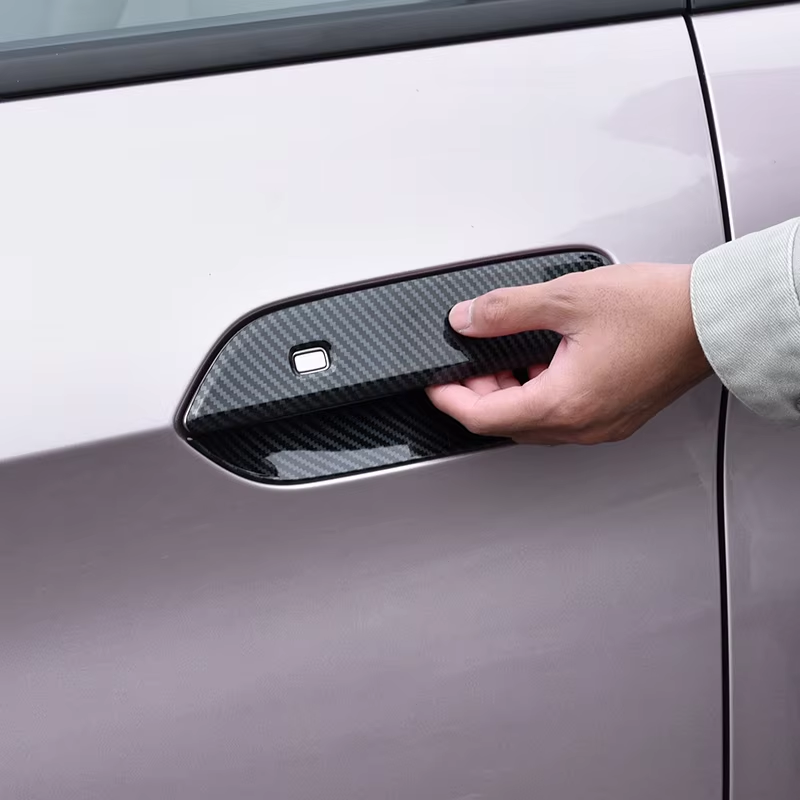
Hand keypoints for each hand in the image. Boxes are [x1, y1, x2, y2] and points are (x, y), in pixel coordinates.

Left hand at [426, 263, 711, 444]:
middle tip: (471, 362)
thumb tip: (467, 319)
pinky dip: (539, 396)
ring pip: (533, 424)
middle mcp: (582, 425)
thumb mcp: (567, 297)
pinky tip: (542, 363)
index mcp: (564, 403)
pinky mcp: (615, 417)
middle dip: (478, 395)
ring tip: (505, 358)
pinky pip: (561, 418)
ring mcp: (601, 426)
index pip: (483, 417)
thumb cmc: (657, 310)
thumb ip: (506, 310)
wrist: (714, 318)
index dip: (449, 399)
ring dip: (509, 396)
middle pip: (506, 425)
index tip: (433, 384)